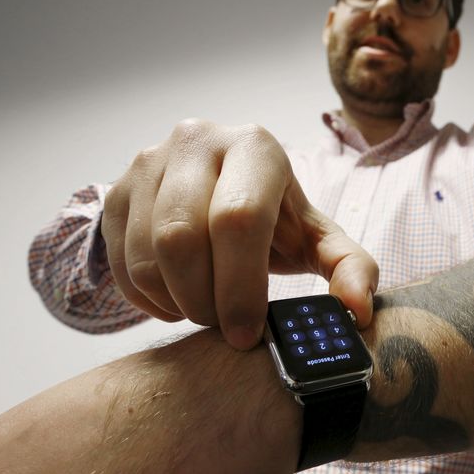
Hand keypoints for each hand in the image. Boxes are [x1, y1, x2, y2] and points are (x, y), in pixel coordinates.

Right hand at [101, 119, 378, 348]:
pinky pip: (118, 262)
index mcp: (254, 146)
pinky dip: (147, 299)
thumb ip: (349, 268)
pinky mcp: (115, 191)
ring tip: (205, 311)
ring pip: (146, 255)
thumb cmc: (276, 221)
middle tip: (225, 328)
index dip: (241, 286)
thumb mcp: (317, 238)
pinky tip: (177, 298)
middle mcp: (196, 140)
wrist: (218, 192)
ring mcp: (148, 162)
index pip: (238, 218)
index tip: (247, 334)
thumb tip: (358, 312)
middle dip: (204, 301)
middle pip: (182, 237)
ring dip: (175, 303)